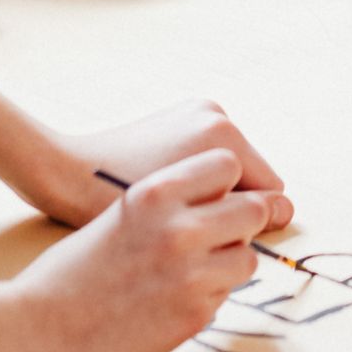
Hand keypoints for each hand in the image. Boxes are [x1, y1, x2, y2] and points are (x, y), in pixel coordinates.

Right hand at [7, 148, 269, 351]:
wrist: (35, 332)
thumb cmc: (69, 273)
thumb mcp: (118, 215)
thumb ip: (169, 204)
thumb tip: (223, 202)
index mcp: (154, 192)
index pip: (228, 164)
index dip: (227, 182)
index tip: (218, 196)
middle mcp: (179, 228)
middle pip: (253, 209)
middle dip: (242, 222)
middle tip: (219, 237)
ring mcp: (191, 274)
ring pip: (247, 258)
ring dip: (227, 264)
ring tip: (187, 274)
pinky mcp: (194, 316)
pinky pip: (224, 296)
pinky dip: (205, 298)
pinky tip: (168, 304)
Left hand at [43, 99, 292, 232]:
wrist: (65, 171)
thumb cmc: (116, 204)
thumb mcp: (182, 220)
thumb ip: (240, 217)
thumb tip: (286, 212)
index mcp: (220, 135)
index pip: (268, 191)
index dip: (246, 224)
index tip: (211, 240)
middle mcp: (215, 115)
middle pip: (250, 178)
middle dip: (229, 205)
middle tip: (192, 227)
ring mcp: (197, 112)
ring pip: (229, 171)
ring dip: (211, 195)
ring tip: (176, 212)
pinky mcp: (180, 116)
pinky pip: (208, 158)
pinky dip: (196, 179)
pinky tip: (167, 196)